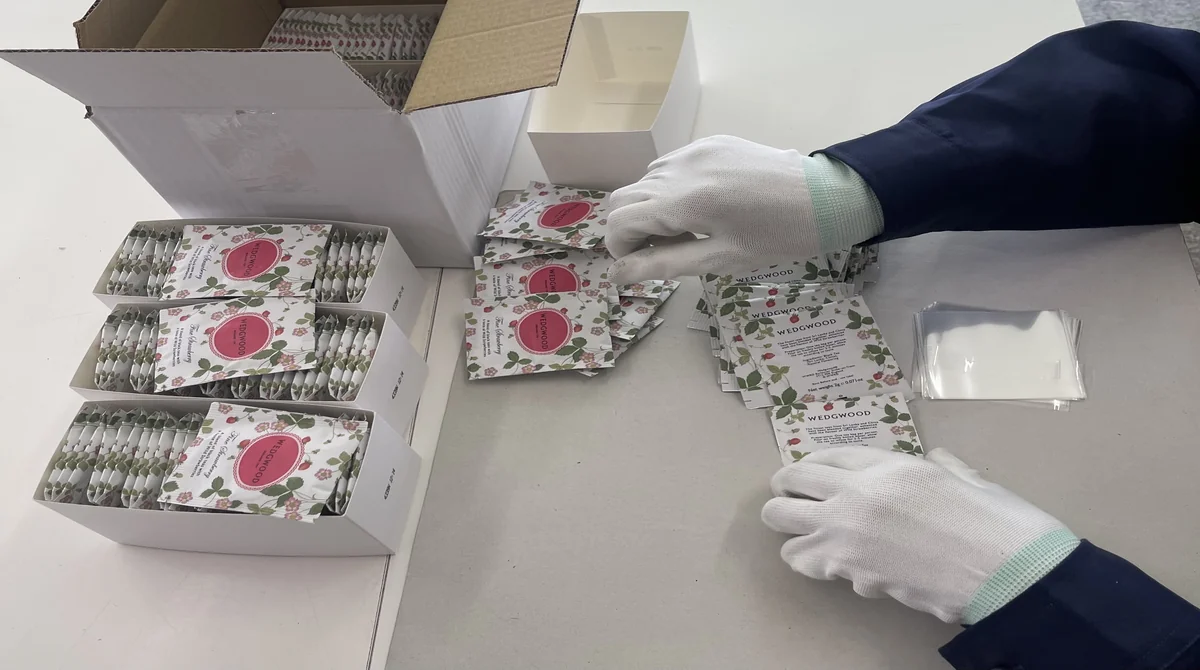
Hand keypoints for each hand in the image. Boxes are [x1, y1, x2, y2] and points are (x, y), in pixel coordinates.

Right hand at [605, 135, 821, 284]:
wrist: (826, 198)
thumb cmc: (777, 237)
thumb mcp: (719, 259)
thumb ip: (662, 264)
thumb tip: (617, 274)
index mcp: (681, 201)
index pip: (618, 221)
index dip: (620, 248)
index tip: (643, 264)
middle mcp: (678, 168)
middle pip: (624, 198)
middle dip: (632, 229)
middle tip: (667, 251)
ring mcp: (693, 150)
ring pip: (646, 181)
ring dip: (651, 208)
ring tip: (688, 230)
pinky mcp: (710, 143)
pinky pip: (672, 166)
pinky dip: (672, 189)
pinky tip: (706, 205)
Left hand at [761, 447, 1078, 623]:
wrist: (1007, 572)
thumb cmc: (998, 524)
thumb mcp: (968, 479)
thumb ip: (944, 467)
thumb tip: (937, 461)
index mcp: (890, 465)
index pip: (827, 454)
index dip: (814, 466)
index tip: (810, 476)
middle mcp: (859, 491)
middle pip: (790, 480)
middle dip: (786, 491)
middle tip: (793, 503)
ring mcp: (847, 530)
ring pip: (782, 520)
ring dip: (791, 530)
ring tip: (806, 540)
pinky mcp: (849, 569)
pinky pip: (807, 561)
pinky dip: (815, 565)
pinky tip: (833, 568)